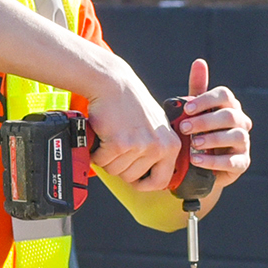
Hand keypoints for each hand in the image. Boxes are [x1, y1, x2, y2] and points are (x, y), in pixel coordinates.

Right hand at [85, 62, 180, 189]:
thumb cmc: (132, 103)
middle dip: (119, 166)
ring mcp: (139, 145)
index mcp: (171, 145)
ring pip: (115, 170)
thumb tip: (153, 175)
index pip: (161, 181)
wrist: (113, 83)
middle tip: (117, 147)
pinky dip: (96, 152)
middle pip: (131, 178)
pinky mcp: (120, 143)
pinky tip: (102, 136)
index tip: (134, 180)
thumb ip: (158, 149)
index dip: (144, 184)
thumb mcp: (156, 127)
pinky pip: (102, 161)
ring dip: (107, 158)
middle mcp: (158, 146)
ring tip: (111, 138)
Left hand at [174, 58, 250, 191]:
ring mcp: (244, 143)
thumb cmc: (197, 132)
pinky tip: (196, 160)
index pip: (225, 95)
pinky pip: (232, 161)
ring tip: (193, 144)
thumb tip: (199, 62)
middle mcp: (241, 122)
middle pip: (229, 116)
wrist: (197, 166)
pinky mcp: (242, 163)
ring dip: (212, 139)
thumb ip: (197, 89)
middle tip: (184, 128)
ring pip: (235, 136)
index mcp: (230, 106)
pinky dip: (213, 161)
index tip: (187, 109)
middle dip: (205, 121)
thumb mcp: (194, 111)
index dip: (206, 100)